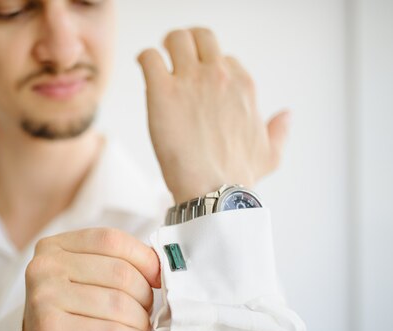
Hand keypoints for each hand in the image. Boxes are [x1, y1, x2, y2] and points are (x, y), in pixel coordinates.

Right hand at [14, 228, 159, 330]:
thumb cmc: (70, 316)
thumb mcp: (84, 279)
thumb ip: (113, 263)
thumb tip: (159, 265)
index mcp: (54, 246)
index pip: (110, 240)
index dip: (143, 257)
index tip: (157, 277)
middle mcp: (45, 267)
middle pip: (118, 272)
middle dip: (144, 294)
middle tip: (146, 310)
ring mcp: (45, 298)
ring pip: (118, 303)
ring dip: (140, 320)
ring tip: (140, 328)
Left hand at [137, 27, 290, 202]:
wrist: (214, 190)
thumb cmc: (239, 177)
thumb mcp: (270, 154)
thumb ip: (279, 131)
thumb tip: (287, 115)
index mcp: (242, 86)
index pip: (224, 58)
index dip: (209, 69)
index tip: (198, 82)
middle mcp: (219, 76)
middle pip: (201, 37)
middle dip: (186, 43)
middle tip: (174, 57)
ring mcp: (191, 81)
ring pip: (176, 39)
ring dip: (165, 47)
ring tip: (158, 61)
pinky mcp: (163, 92)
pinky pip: (150, 58)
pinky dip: (145, 58)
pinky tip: (145, 68)